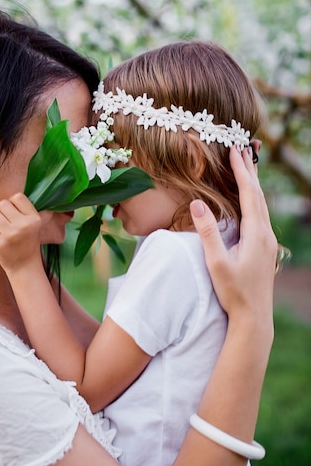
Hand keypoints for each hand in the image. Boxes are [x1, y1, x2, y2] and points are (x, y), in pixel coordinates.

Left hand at [0, 192, 42, 274]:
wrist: (25, 266)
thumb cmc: (26, 242)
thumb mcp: (28, 224)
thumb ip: (12, 209)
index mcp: (34, 218)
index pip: (18, 197)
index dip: (13, 203)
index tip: (15, 213)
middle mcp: (24, 225)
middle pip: (3, 203)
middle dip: (2, 211)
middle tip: (8, 223)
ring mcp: (10, 235)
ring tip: (3, 230)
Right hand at [190, 146, 276, 320]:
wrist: (254, 318)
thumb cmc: (233, 292)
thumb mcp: (217, 263)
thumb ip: (208, 233)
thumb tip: (198, 203)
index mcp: (256, 234)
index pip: (249, 194)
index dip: (241, 171)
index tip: (234, 151)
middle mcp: (266, 234)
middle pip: (258, 194)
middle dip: (250, 170)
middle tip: (243, 148)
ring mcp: (268, 242)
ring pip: (262, 204)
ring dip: (253, 183)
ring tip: (247, 166)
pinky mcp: (265, 248)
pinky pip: (261, 214)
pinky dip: (254, 199)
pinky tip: (249, 200)